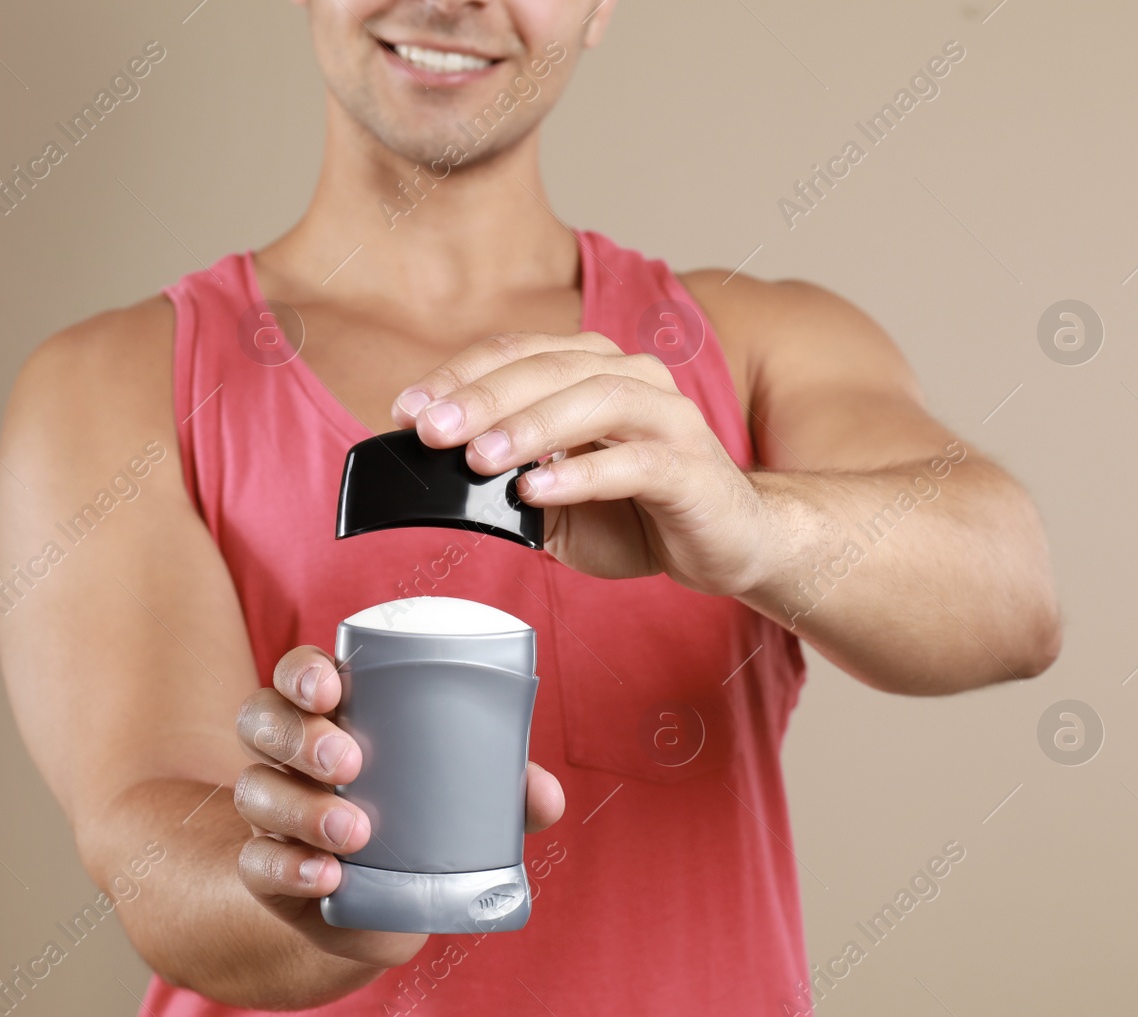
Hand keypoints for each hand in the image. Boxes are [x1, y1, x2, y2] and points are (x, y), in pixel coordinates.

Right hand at [233, 645, 565, 966]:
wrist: (377, 907)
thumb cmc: (420, 822)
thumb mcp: (461, 798)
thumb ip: (503, 789)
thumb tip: (546, 796)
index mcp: (330, 715)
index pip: (296, 674)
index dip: (302, 674)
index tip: (332, 688)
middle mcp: (287, 756)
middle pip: (261, 720)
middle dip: (299, 735)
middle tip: (351, 763)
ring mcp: (271, 813)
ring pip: (255, 791)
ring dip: (301, 808)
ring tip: (355, 832)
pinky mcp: (267, 871)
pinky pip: (257, 864)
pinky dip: (289, 867)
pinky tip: (326, 876)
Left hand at [391, 331, 775, 596]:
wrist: (730, 542)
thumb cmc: (640, 512)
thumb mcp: (556, 500)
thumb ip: (508, 482)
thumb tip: (438, 481)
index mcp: (592, 370)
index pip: (516, 354)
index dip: (458, 377)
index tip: (406, 411)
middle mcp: (631, 378)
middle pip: (548, 368)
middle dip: (481, 399)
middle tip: (430, 431)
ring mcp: (667, 417)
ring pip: (592, 400)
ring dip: (529, 427)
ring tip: (479, 458)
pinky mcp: (691, 466)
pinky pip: (634, 461)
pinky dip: (582, 473)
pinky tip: (539, 487)